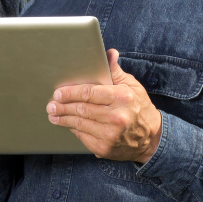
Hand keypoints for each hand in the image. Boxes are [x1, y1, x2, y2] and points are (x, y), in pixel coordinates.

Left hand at [46, 49, 161, 163]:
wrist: (151, 138)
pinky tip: (68, 125)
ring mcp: (110, 135)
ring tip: (54, 115)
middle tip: (51, 105)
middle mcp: (116, 117)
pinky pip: (83, 137)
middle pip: (81, 109)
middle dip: (62, 106)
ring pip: (79, 124)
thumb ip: (115, 71)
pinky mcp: (105, 148)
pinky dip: (74, 130)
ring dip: (63, 119)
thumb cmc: (139, 107)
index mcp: (122, 97)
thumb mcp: (132, 85)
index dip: (70, 93)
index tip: (58, 92)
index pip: (89, 93)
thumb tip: (109, 53)